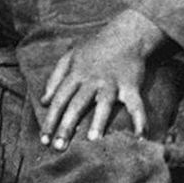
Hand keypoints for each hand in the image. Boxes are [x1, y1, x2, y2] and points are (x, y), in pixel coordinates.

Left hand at [41, 10, 166, 147]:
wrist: (125, 34)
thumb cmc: (94, 48)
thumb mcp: (69, 57)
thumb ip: (55, 79)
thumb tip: (44, 101)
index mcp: (75, 75)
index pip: (58, 100)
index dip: (50, 120)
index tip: (43, 139)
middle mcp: (91, 80)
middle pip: (76, 105)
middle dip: (66, 127)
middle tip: (59, 148)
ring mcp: (112, 83)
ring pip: (103, 104)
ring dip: (98, 122)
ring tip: (93, 141)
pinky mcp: (131, 85)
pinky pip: (136, 105)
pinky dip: (140, 120)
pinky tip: (140, 137)